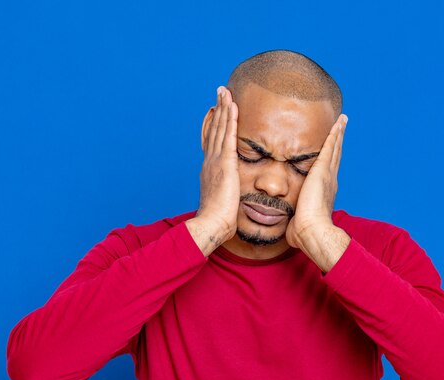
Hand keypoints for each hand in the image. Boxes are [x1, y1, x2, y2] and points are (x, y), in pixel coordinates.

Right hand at [186, 87, 239, 255]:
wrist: (212, 225)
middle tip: (221, 92)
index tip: (217, 110)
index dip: (214, 123)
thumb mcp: (224, 200)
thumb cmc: (219, 219)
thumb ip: (228, 190)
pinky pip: (228, 136)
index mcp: (210, 169)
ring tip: (226, 91)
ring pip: (219, 128)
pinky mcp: (224, 164)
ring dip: (223, 108)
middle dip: (218, 109)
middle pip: (213, 129)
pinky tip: (233, 106)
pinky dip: (230, 120)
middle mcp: (210, 161)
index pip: (212, 140)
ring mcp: (216, 161)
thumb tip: (234, 191)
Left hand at [285, 114, 350, 271]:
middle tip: (341, 127)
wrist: (312, 232)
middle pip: (334, 156)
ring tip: (342, 121)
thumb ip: (293, 219)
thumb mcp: (297, 222)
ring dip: (338, 134)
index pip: (326, 171)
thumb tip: (288, 225)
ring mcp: (328, 175)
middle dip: (337, 142)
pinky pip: (330, 147)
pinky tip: (337, 123)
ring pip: (334, 149)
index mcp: (324, 193)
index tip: (332, 151)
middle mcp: (329, 181)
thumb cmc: (304, 233)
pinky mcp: (322, 170)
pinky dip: (335, 134)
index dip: (329, 160)